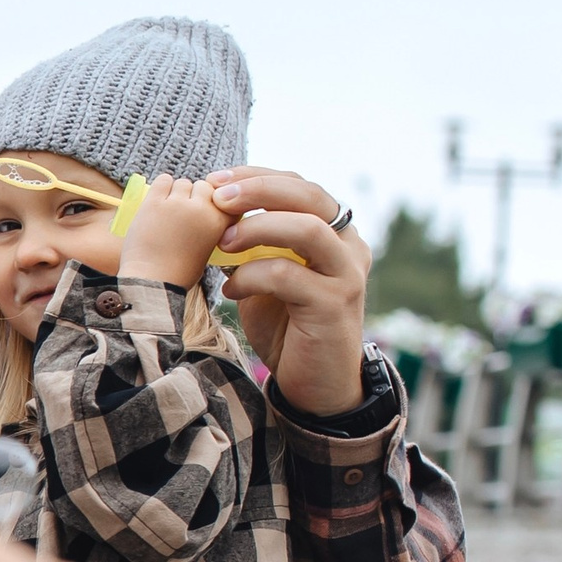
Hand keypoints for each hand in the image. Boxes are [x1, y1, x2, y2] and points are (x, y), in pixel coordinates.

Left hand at [116, 174, 229, 291]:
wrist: (152, 282)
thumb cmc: (179, 272)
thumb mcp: (209, 248)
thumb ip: (212, 226)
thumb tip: (204, 205)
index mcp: (220, 222)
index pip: (227, 195)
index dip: (215, 201)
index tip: (205, 211)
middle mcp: (202, 209)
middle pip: (204, 186)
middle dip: (195, 196)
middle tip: (182, 213)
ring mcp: (177, 204)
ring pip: (183, 183)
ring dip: (177, 192)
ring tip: (168, 211)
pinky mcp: (154, 203)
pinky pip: (163, 180)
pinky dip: (162, 186)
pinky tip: (158, 198)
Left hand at [205, 166, 372, 416]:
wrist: (314, 384)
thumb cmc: (287, 326)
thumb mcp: (267, 277)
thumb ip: (254, 246)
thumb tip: (213, 213)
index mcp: (335, 231)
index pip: (300, 186)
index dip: (257, 176)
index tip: (215, 179)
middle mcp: (349, 246)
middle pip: (309, 195)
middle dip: (258, 189)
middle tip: (216, 196)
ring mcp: (347, 274)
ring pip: (307, 229)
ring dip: (258, 228)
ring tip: (222, 244)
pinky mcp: (334, 305)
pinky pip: (290, 276)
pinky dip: (253, 276)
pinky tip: (230, 290)